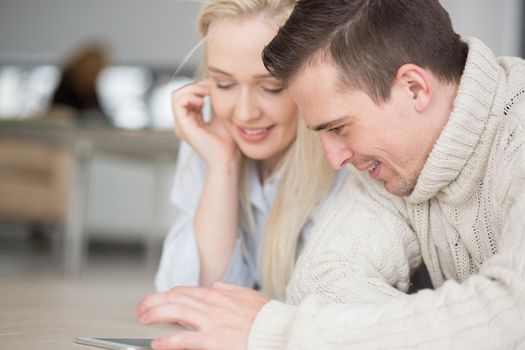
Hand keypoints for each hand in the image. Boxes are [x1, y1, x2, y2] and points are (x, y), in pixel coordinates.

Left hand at [135, 282, 267, 349]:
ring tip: (143, 319)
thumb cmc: (264, 317)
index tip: (157, 300)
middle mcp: (211, 304)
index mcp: (218, 294)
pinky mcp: (213, 339)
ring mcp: (211, 321)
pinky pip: (184, 338)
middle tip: (141, 309)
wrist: (276, 331)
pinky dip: (168, 341)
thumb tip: (215, 285)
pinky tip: (157, 343)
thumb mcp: (247, 295)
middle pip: (175, 297)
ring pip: (175, 311)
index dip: (166, 294)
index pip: (185, 291)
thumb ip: (228, 289)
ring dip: (155, 314)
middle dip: (154, 302)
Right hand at [171, 80, 238, 168]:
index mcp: (191, 121)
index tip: (213, 88)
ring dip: (192, 89)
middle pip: (180, 94)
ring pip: (176, 95)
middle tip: (210, 89)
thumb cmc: (228, 141)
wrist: (227, 157)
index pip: (187, 96)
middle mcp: (183, 123)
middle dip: (195, 86)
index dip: (198, 87)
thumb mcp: (221, 116)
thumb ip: (214, 103)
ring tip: (207, 94)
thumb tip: (213, 86)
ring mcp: (181, 125)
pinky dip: (190, 96)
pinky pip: (178, 102)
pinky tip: (203, 100)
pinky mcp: (182, 126)